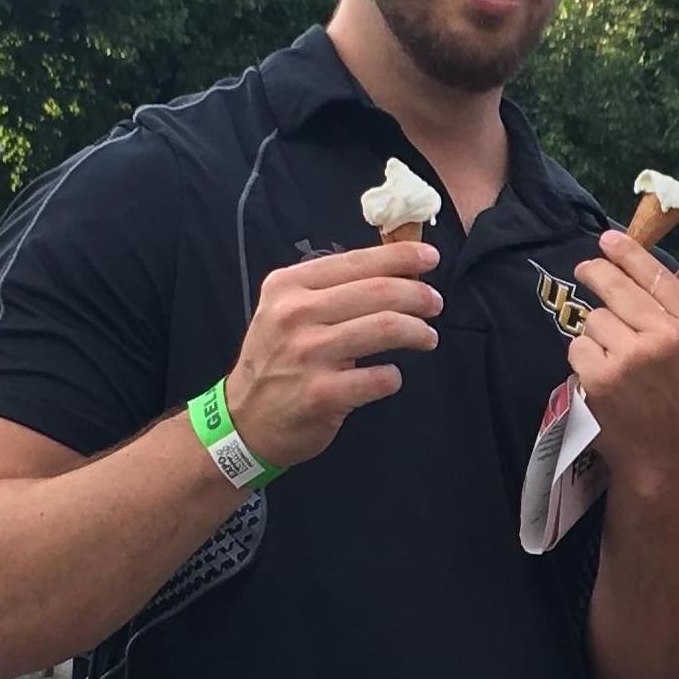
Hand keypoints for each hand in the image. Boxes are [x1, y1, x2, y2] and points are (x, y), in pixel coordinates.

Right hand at [221, 240, 441, 468]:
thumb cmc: (275, 360)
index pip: (356, 261)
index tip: (430, 257)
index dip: (401, 256)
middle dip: (418, 294)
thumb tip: (395, 270)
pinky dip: (394, 376)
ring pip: (386, 328)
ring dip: (418, 332)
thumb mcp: (286, 311)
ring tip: (427, 337)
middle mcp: (294, 314)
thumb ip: (331, 289)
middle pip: (379, 292)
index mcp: (288, 286)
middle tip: (434, 303)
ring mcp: (307, 354)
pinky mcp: (321, 394)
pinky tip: (389, 377)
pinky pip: (379, 377)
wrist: (244, 421)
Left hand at [569, 228, 678, 486]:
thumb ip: (668, 311)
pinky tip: (599, 377)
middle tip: (586, 269)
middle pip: (618, 289)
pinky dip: (583, 360)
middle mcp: (667, 337)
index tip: (609, 238)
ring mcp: (633, 357)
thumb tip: (629, 263)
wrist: (657, 451)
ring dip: (595, 336)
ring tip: (611, 359)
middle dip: (596, 273)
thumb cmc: (669, 394)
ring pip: (595, 319)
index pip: (658, 277)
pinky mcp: (603, 376)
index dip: (631, 253)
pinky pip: (578, 346)